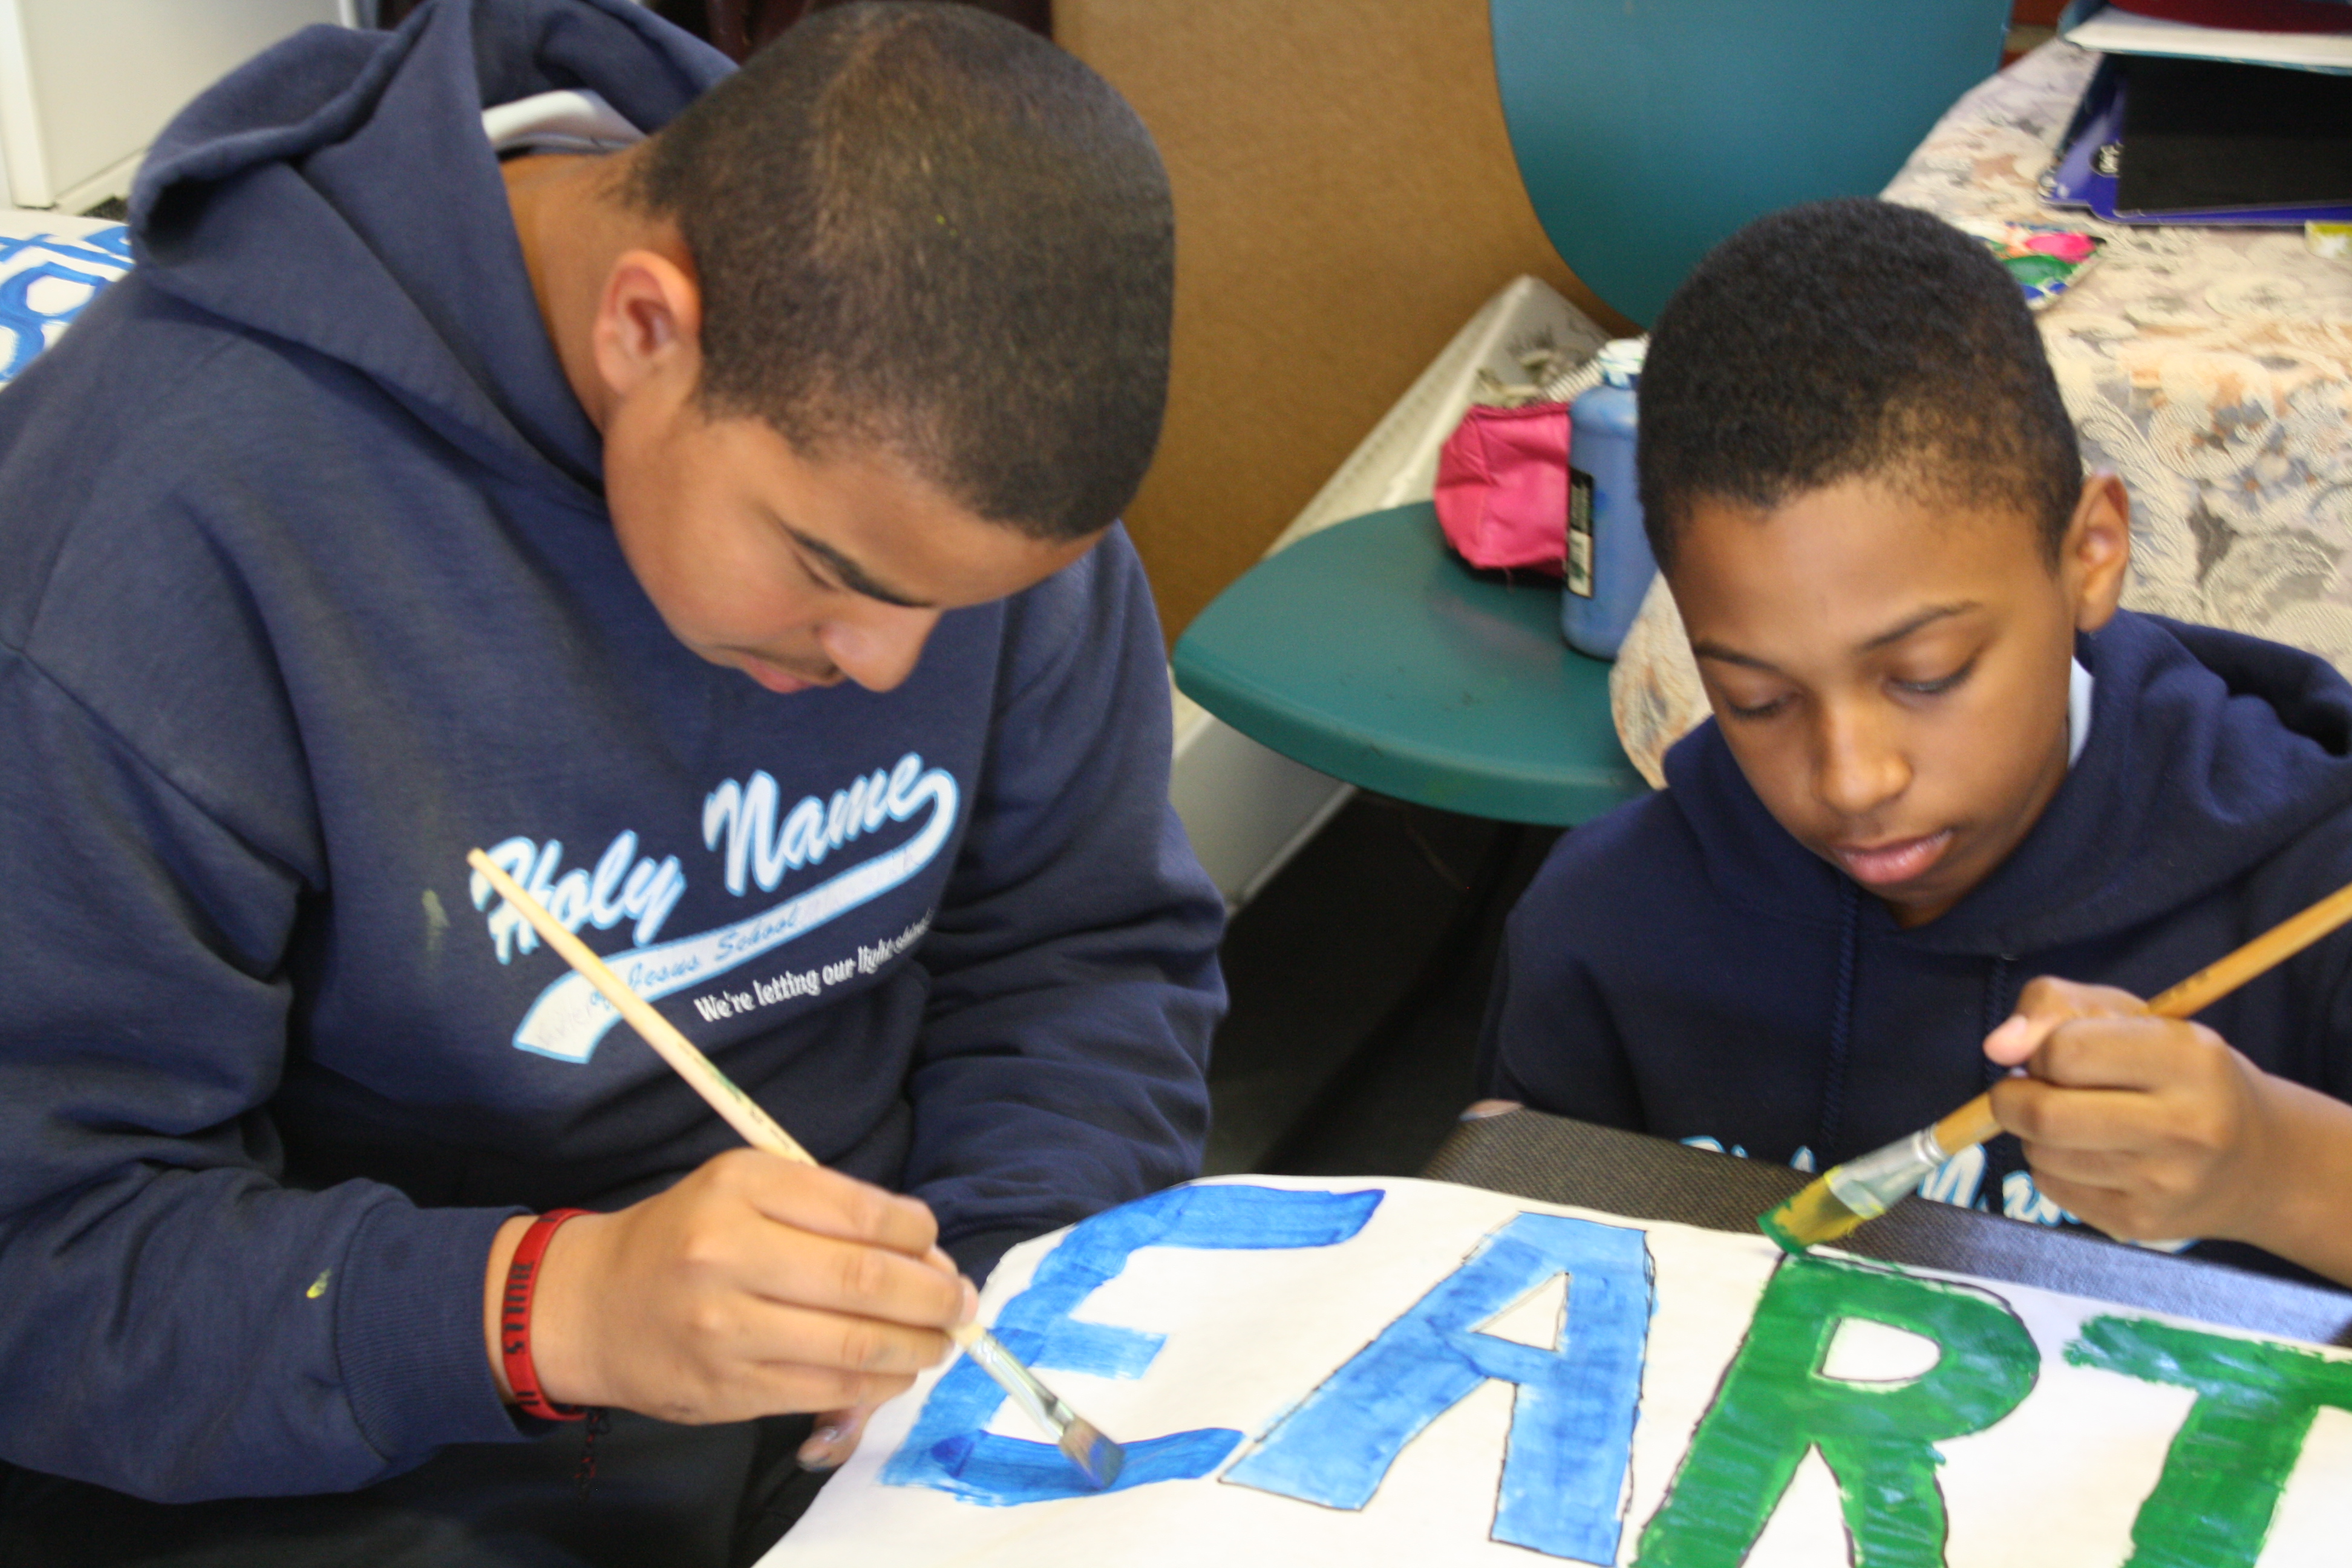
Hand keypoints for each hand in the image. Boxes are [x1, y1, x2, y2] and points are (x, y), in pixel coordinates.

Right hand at [483, 1150, 975, 1424]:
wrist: (590, 1306)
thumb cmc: (686, 1236)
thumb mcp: (745, 1187)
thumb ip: (831, 1210)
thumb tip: (927, 1256)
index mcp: (741, 1186)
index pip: (862, 1212)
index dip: (919, 1235)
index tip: (935, 1247)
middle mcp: (729, 1254)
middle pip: (867, 1281)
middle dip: (935, 1297)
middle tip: (960, 1303)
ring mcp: (726, 1328)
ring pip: (856, 1345)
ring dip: (918, 1348)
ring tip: (939, 1341)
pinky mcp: (728, 1390)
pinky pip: (827, 1390)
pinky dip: (878, 1384)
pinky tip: (893, 1371)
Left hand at [1983, 976, 2273, 1244]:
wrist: (2257, 1161)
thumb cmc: (2178, 1073)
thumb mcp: (2130, 1016)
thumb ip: (2054, 1007)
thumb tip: (1998, 1046)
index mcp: (2189, 1058)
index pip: (2066, 1051)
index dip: (2039, 1049)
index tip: (2051, 1053)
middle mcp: (2185, 1126)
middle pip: (2044, 1114)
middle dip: (2012, 1097)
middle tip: (2028, 1088)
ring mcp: (2164, 1183)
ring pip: (2040, 1153)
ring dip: (2033, 1132)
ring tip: (2072, 1120)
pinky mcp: (2139, 1224)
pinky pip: (2051, 1188)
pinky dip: (2050, 1166)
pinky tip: (2088, 1154)